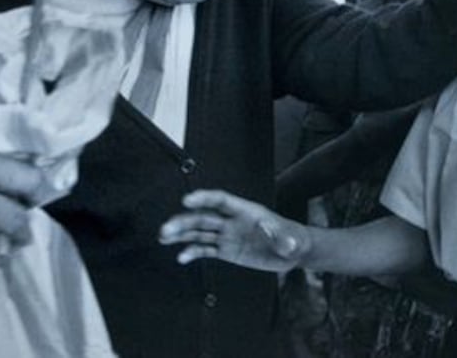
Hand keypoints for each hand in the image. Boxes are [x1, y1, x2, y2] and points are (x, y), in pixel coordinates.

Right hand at [159, 190, 309, 271]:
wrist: (292, 252)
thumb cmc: (293, 239)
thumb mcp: (292, 240)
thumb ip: (284, 240)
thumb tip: (284, 242)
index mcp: (247, 211)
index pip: (221, 200)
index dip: (204, 198)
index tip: (187, 200)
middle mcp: (233, 221)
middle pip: (204, 217)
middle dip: (185, 221)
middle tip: (167, 229)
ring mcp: (227, 235)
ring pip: (200, 232)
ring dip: (181, 234)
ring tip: (163, 237)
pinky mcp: (226, 250)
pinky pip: (206, 249)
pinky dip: (192, 252)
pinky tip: (181, 257)